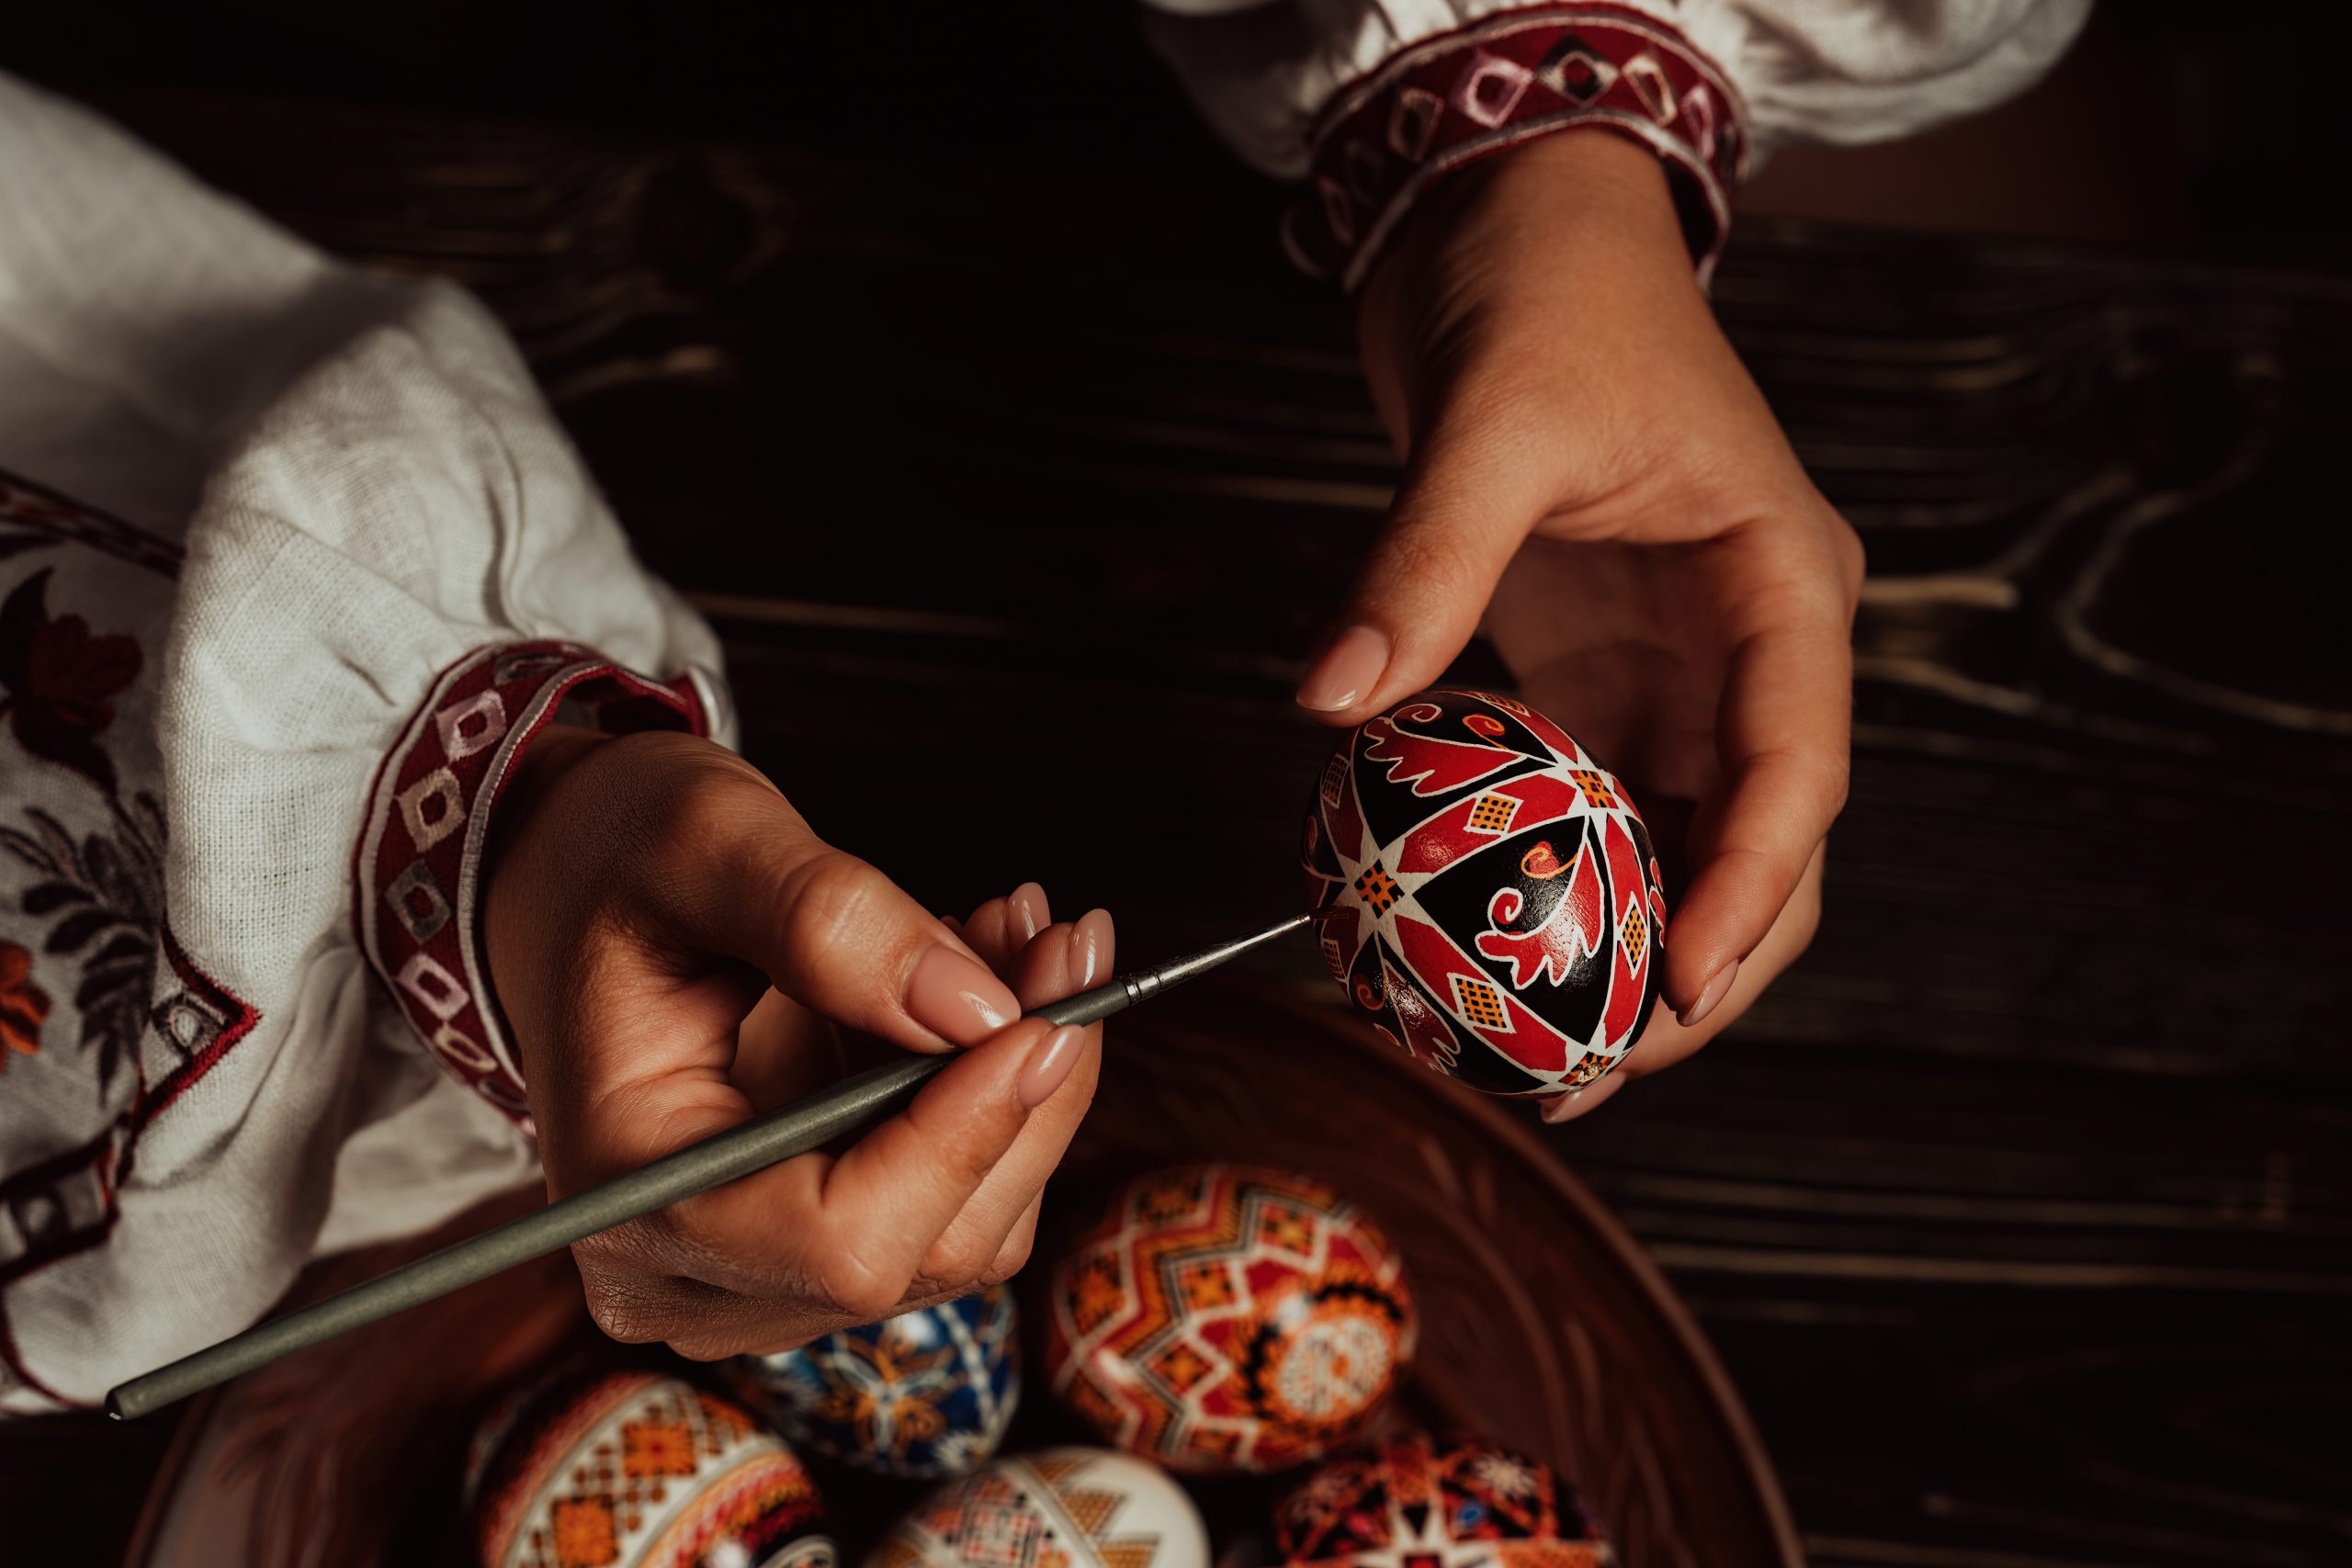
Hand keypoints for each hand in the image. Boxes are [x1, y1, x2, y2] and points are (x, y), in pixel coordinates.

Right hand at [484, 725, 1113, 1355]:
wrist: (578, 886)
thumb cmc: (617, 855)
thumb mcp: (704, 839)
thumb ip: (825, 917)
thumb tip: (979, 1007)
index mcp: (630, 1193)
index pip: (838, 1241)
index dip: (963, 1138)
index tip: (1047, 1013)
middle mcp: (688, 1275)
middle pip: (928, 1248)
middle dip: (1028, 1092)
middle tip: (1071, 937)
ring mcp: (761, 1277)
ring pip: (969, 1230)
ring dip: (1031, 1082)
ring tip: (1026, 934)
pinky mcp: (823, 1240)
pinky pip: (959, 1196)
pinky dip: (1002, 1088)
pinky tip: (992, 975)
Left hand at [1299, 133, 1862, 1116]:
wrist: (1517, 225)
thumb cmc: (1544, 292)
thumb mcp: (1492, 418)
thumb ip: (1427, 558)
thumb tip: (1334, 699)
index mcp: (1783, 584)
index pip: (1796, 768)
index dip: (1746, 891)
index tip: (1673, 993)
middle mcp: (1754, 646)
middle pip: (1764, 844)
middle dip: (1695, 968)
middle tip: (1591, 1068)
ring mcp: (1684, 670)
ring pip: (1684, 847)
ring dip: (1623, 949)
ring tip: (1536, 1051)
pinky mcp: (1604, 677)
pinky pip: (1596, 806)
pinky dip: (1556, 885)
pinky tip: (1487, 949)